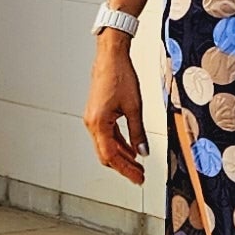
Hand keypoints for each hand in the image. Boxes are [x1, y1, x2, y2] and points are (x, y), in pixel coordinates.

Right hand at [84, 35, 147, 183]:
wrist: (111, 56)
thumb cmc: (119, 75)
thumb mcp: (134, 107)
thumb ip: (138, 132)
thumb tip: (143, 152)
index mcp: (98, 123)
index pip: (111, 156)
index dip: (126, 170)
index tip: (138, 178)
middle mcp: (91, 123)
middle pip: (106, 154)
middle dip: (123, 166)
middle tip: (139, 175)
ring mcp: (93, 119)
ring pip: (106, 146)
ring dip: (121, 156)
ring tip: (137, 165)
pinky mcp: (97, 114)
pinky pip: (106, 135)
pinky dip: (118, 144)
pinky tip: (130, 148)